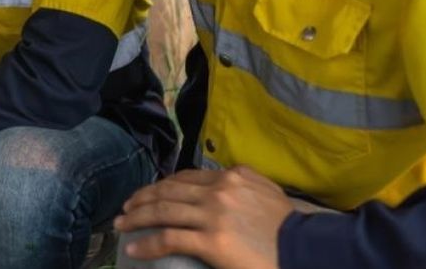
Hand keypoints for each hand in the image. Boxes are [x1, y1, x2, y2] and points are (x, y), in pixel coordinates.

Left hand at [114, 166, 293, 268]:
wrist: (304, 249)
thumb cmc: (288, 227)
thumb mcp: (267, 191)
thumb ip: (243, 183)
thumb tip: (226, 181)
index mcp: (231, 177)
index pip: (185, 177)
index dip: (162, 185)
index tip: (148, 194)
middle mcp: (218, 190)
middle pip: (168, 190)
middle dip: (142, 199)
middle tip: (126, 207)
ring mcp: (213, 214)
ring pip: (162, 211)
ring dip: (136, 217)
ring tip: (120, 224)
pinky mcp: (211, 240)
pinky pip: (169, 238)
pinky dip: (146, 242)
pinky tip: (133, 248)